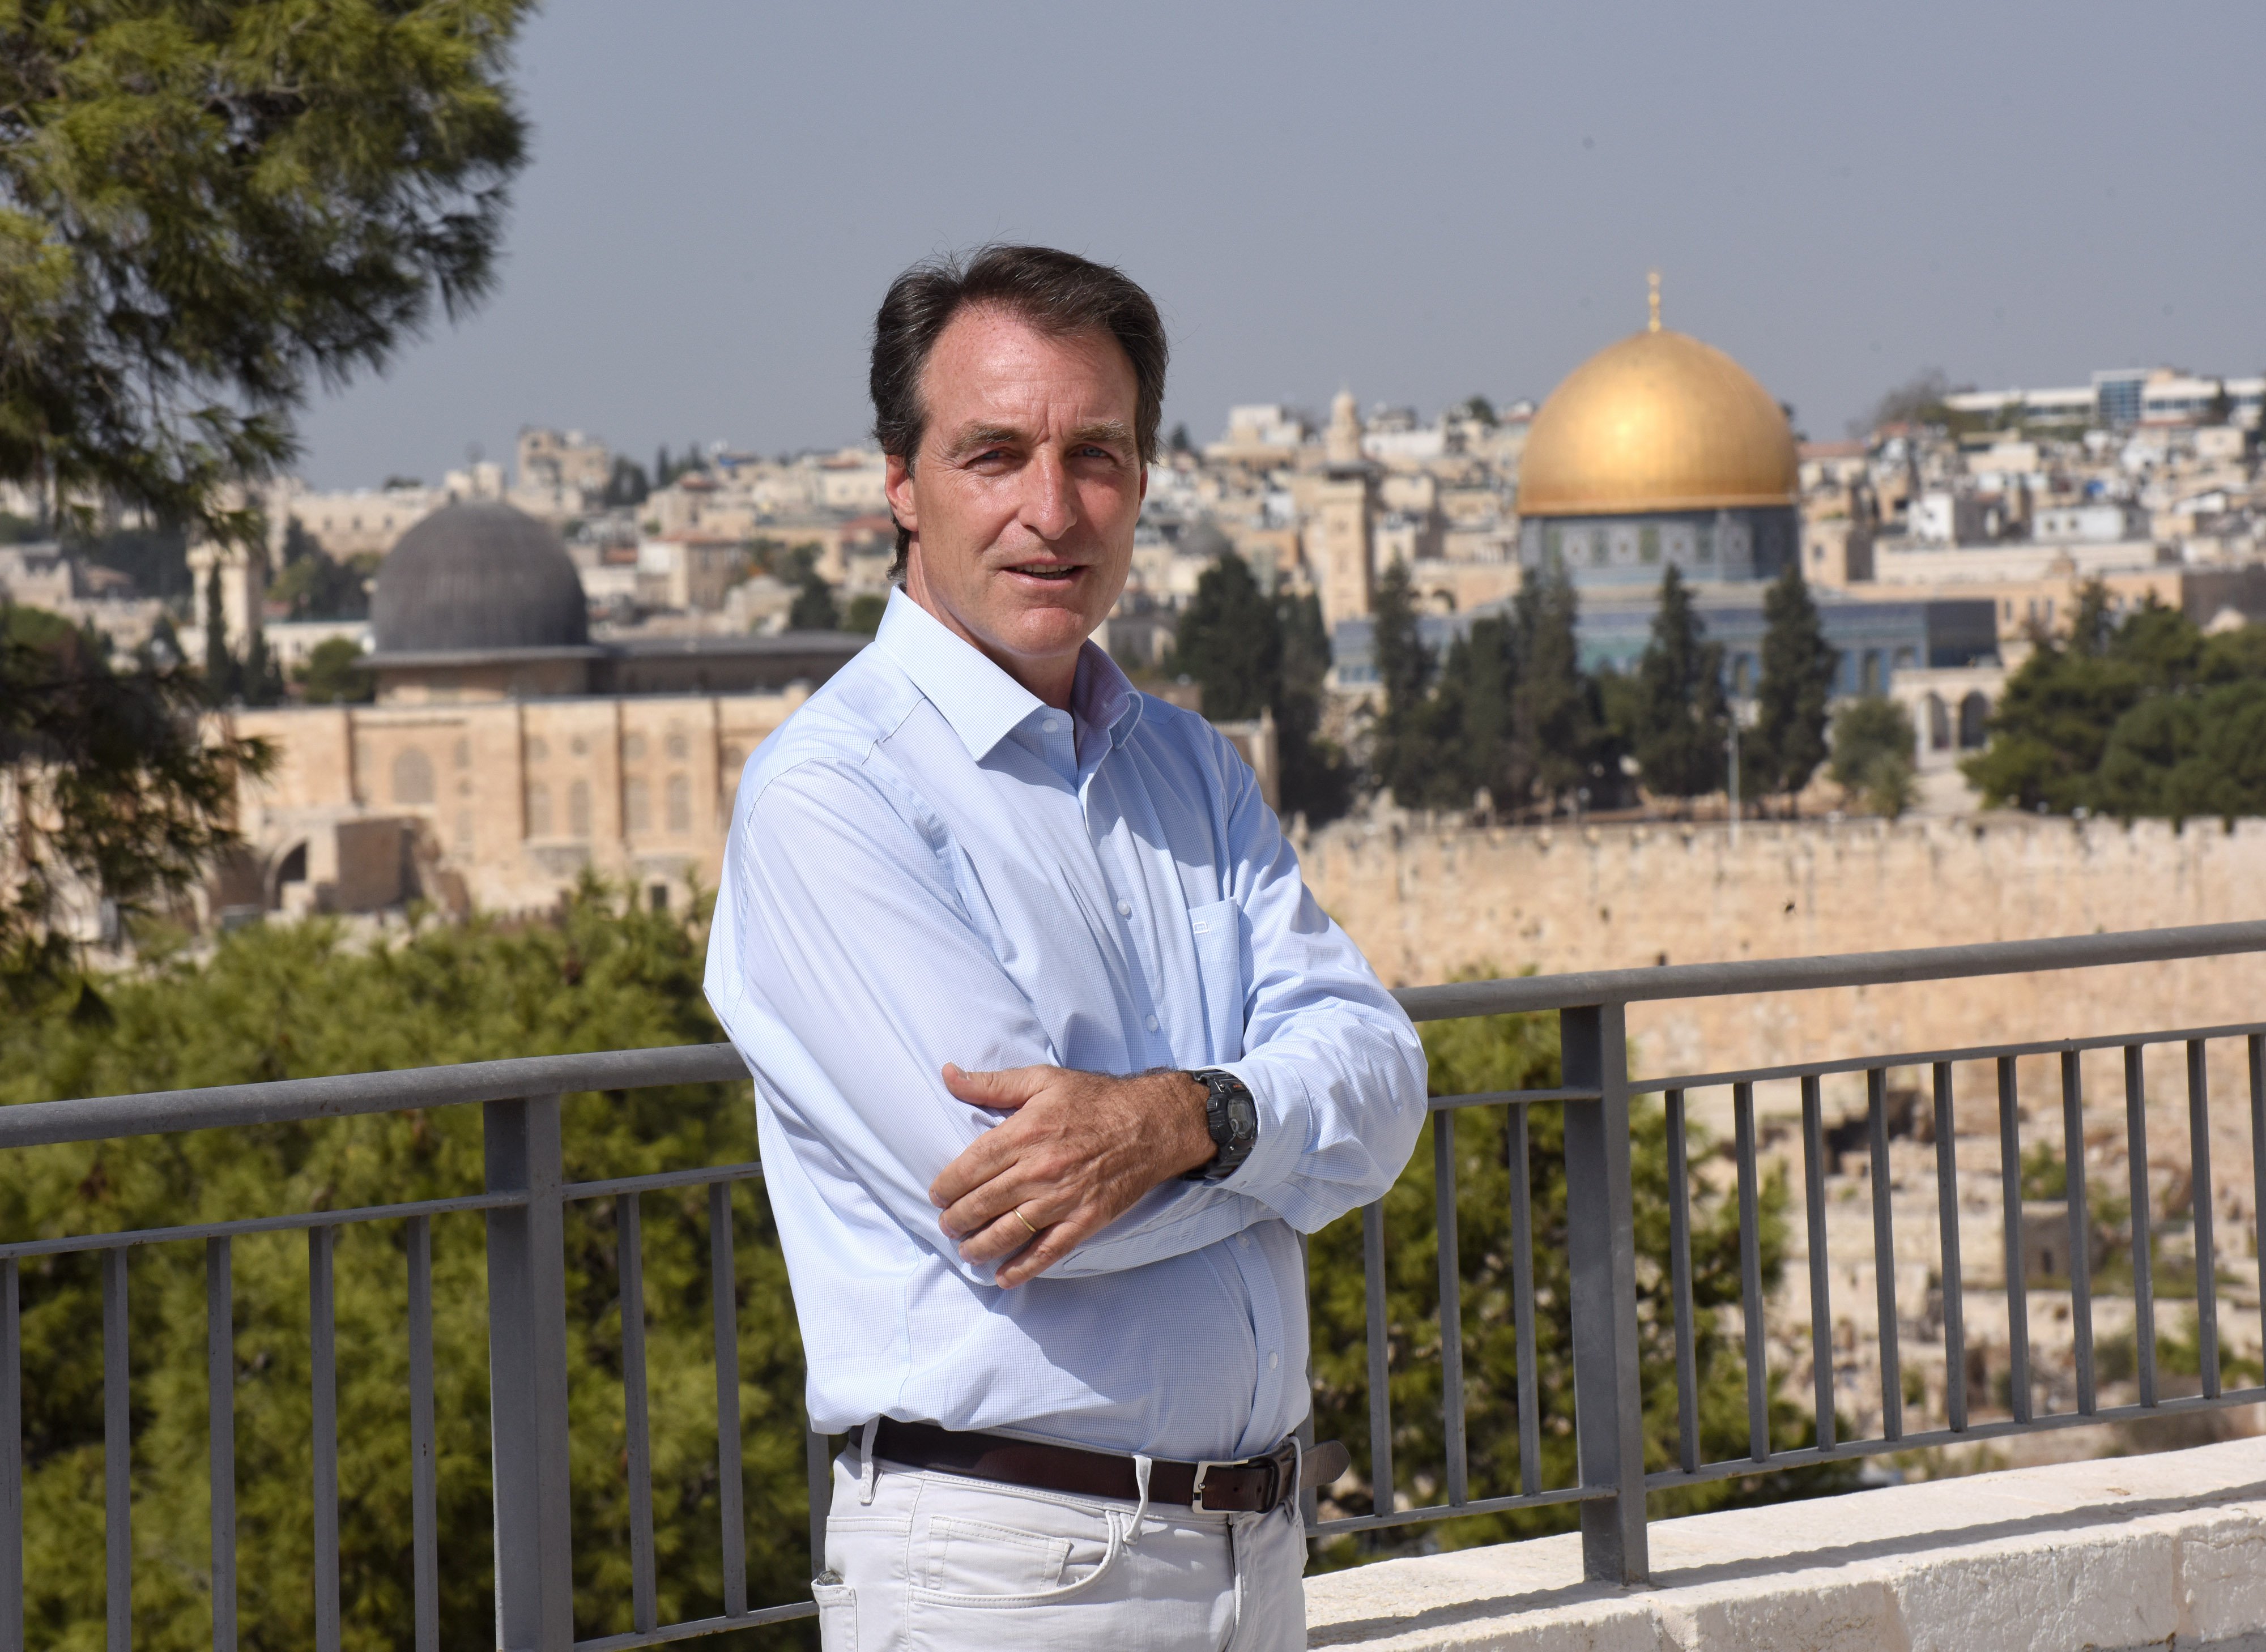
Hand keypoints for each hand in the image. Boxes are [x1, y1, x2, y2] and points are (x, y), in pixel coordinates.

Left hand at [927, 1063, 1214, 1286]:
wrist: (1151, 1122)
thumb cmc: (1094, 1099)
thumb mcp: (1041, 1079)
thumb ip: (991, 1083)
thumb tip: (948, 1074)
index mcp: (1024, 1133)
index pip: (971, 1167)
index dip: (947, 1186)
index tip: (937, 1195)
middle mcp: (1040, 1169)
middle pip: (984, 1202)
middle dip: (957, 1219)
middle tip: (947, 1225)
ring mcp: (1063, 1197)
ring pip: (1009, 1231)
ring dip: (980, 1246)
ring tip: (967, 1251)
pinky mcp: (1086, 1218)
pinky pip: (1049, 1250)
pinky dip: (1024, 1267)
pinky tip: (1003, 1276)